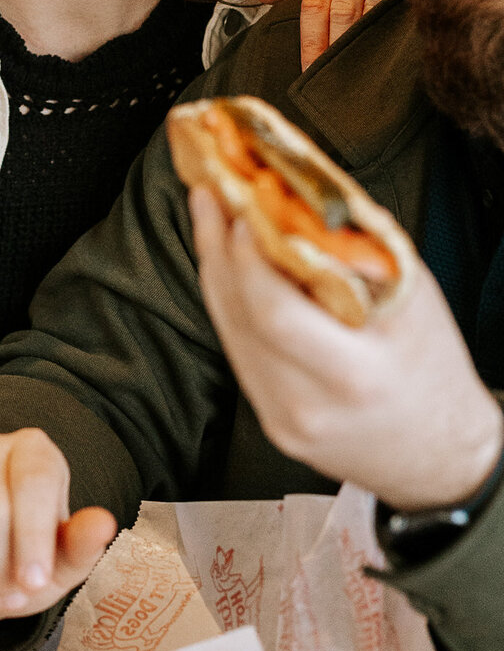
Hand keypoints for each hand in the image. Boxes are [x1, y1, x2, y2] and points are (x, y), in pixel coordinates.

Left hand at [189, 186, 503, 511]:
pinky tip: (231, 270)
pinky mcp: (270, 421)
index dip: (247, 253)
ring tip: (212, 219)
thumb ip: (360, 251)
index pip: (272, 309)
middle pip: (238, 316)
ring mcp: (282, 417)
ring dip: (216, 270)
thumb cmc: (433, 373)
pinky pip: (239, 352)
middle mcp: (308, 402)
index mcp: (352, 373)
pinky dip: (232, 305)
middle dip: (218, 246)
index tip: (244, 205)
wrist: (439, 456)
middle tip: (211, 194)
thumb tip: (309, 194)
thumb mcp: (413, 304)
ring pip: (228, 331)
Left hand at [255, 0, 403, 71]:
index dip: (311, 39)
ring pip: (372, 5)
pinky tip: (393, 45)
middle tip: (335, 78)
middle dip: (336, 46)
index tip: (310, 69)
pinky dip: (395, 23)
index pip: (314, 1)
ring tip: (361, 70)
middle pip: (341, 6)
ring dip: (365, 40)